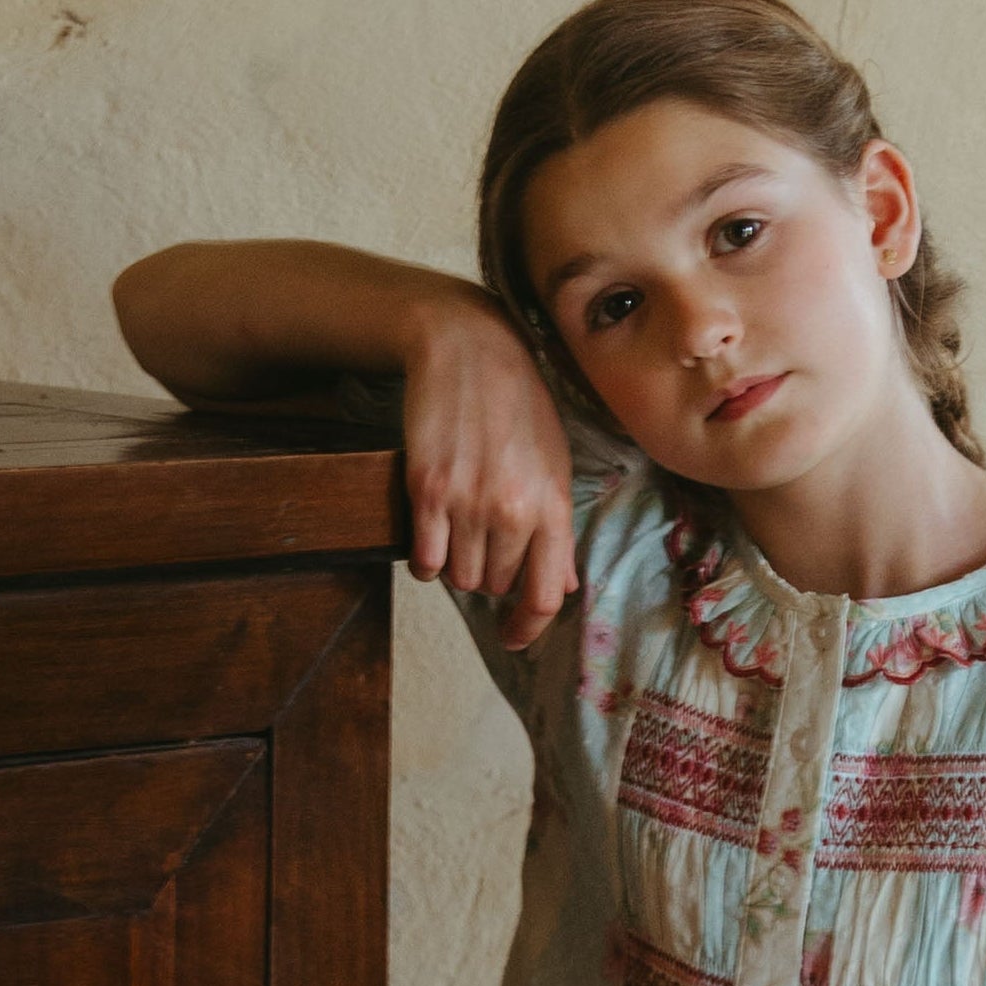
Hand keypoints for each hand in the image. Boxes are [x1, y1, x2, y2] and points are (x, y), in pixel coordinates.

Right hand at [402, 304, 578, 650]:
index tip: (513, 637)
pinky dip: (426, 561)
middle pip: (496, 587)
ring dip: (458, 566)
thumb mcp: (555, 465)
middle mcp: (512, 512)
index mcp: (552, 507)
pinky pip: (424, 560)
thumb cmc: (518, 404)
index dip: (528, 627)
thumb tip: (562, 585)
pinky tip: (432, 537)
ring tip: (460, 531)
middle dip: (491, 576)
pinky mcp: (426, 490)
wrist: (467, 348)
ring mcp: (467, 503)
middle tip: (485, 542)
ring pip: (459, 578)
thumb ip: (557, 529)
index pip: (544, 595)